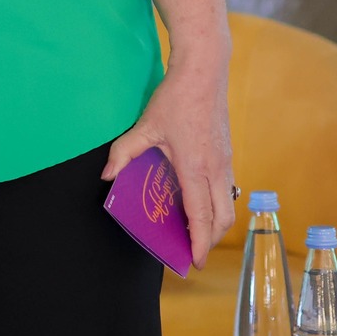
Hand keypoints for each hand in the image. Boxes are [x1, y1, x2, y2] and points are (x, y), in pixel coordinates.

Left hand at [101, 58, 233, 269]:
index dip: (198, 243)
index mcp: (195, 166)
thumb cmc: (176, 98)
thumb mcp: (145, 125)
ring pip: (229, 206)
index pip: (200, 215)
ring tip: (195, 233)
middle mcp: (216, 169)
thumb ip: (124, 153)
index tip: (194, 262)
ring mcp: (226, 162)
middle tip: (191, 252)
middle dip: (209, 241)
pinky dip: (218, 205)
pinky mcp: (228, 154)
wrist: (205, 72)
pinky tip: (200, 203)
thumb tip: (107, 177)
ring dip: (215, 224)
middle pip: (221, 218)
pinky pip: (228, 190)